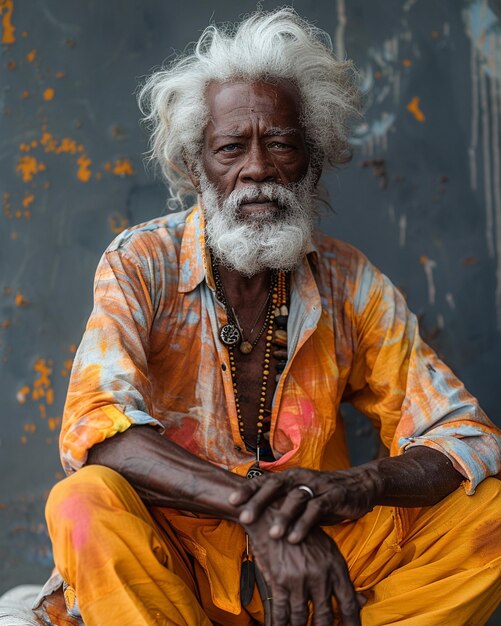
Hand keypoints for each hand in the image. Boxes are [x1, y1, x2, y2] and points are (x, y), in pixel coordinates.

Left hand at [230, 465, 383, 542]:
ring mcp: (317, 485)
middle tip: (245, 517)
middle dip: (259, 501)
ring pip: (296, 497)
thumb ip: (281, 506)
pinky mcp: (333, 495)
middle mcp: (300, 477)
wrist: (358, 486)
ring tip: (272, 534)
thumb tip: (253, 520)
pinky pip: (317, 509)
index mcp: (289, 477)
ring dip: (283, 516)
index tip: (231, 501)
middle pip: (275, 486)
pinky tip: (295, 538)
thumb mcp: (300, 498)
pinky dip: (305, 523)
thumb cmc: (322, 495)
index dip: (248, 489)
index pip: (264, 481)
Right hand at [245, 510, 363, 625]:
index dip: (352, 625)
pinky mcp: (279, 580)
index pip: (349, 605)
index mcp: (336, 567)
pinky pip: (281, 613)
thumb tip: (363, 602)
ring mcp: (299, 579)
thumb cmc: (303, 533)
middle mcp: (320, 575)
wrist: (274, 515)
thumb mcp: (328, 551)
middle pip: (325, 618)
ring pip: (302, 618)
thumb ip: (343, 579)